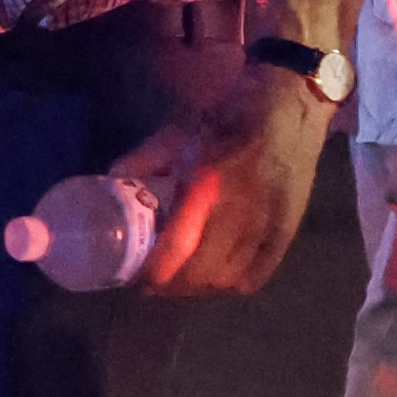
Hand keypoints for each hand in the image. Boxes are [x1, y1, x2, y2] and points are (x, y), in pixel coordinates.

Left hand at [120, 66, 321, 298]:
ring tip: (182, 281)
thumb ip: (142, 162)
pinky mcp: (287, 231)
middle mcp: (239, 212)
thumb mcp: (177, 134)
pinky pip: (257, 276)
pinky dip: (232, 285)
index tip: (136, 278)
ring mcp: (268, 225)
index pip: (177, 249)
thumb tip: (109, 185)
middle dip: (172, 287)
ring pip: (228, 281)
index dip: (154, 274)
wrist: (286, 107)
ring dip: (199, 289)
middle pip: (201, 275)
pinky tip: (216, 279)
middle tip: (154, 282)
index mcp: (206, 185)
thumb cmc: (226, 121)